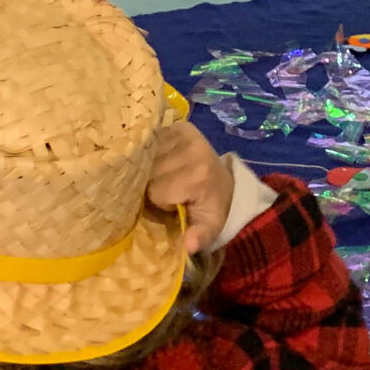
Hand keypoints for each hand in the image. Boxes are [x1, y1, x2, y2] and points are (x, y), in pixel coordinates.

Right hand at [146, 119, 237, 253]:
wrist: (225, 181)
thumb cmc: (211, 206)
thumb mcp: (210, 227)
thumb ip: (200, 236)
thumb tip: (189, 246)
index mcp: (198, 176)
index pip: (156, 191)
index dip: (157, 201)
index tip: (168, 204)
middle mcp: (191, 149)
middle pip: (147, 171)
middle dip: (150, 184)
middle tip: (164, 190)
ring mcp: (183, 132)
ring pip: (144, 154)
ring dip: (147, 167)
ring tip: (161, 175)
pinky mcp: (178, 124)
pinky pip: (149, 139)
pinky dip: (148, 151)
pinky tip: (155, 159)